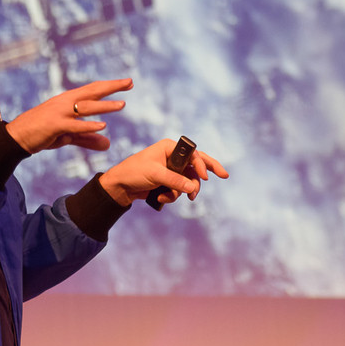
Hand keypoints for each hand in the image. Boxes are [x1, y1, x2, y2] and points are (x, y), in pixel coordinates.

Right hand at [5, 78, 132, 154]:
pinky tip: (102, 126)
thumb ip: (88, 139)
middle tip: (130, 82)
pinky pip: (74, 125)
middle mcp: (65, 102)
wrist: (17, 136)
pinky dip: (88, 126)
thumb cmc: (42, 133)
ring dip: (105, 106)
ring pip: (86, 107)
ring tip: (122, 105)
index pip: (93, 90)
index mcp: (68, 100)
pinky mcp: (54, 125)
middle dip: (111, 87)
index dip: (110, 86)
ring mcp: (59, 113)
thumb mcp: (68, 135)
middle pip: (92, 92)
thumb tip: (108, 144)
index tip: (128, 82)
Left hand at [98, 139, 228, 207]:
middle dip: (205, 173)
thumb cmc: (133, 172)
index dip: (201, 165)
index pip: (193, 154)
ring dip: (181, 191)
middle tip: (224, 175)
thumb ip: (175, 180)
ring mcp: (172, 170)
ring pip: (188, 181)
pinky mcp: (168, 181)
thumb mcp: (155, 175)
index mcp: (170, 147)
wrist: (120, 186)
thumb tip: (193, 188)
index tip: (205, 178)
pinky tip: (161, 197)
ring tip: (169, 197)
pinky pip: (180, 189)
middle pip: (197, 164)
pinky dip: (173, 195)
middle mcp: (173, 157)